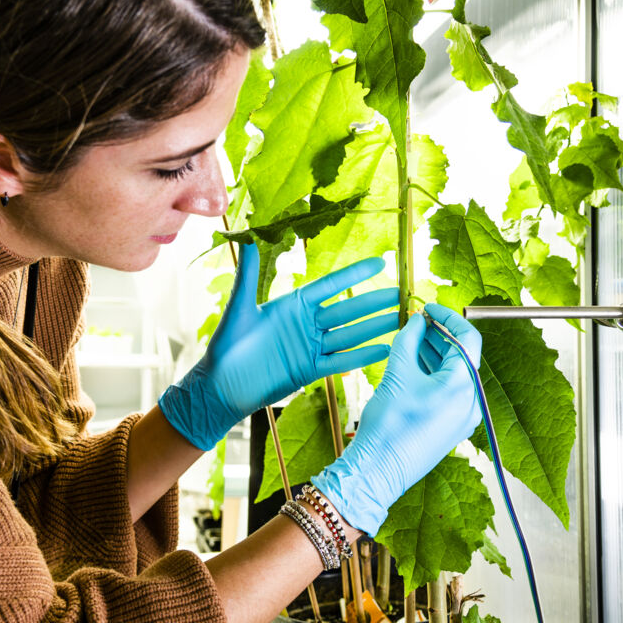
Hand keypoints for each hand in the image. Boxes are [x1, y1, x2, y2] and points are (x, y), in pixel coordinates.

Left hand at [159, 244, 397, 449]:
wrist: (220, 387)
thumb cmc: (226, 346)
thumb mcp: (240, 307)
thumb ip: (248, 274)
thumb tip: (247, 236)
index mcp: (292, 305)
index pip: (330, 285)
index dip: (355, 274)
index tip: (379, 263)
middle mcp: (306, 324)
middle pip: (347, 309)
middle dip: (374, 301)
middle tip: (402, 291)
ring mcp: (310, 347)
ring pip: (350, 334)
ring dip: (375, 327)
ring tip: (402, 318)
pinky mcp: (310, 370)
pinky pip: (341, 361)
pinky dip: (363, 356)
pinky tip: (386, 349)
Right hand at [310, 303, 482, 535]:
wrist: (378, 471)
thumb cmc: (388, 426)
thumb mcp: (397, 374)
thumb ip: (408, 340)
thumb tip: (415, 321)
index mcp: (463, 386)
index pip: (467, 337)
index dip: (447, 317)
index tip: (427, 307)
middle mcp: (471, 402)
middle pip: (461, 355)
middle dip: (438, 334)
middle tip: (415, 320)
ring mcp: (463, 417)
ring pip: (454, 374)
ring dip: (435, 353)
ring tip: (410, 340)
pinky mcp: (451, 427)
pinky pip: (449, 392)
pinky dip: (433, 374)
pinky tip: (413, 365)